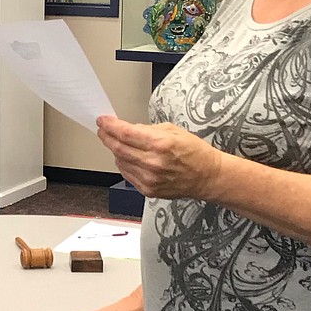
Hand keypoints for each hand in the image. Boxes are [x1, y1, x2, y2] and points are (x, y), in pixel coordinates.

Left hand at [97, 115, 223, 200]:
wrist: (207, 177)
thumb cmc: (195, 152)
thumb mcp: (173, 130)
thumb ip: (148, 130)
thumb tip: (129, 129)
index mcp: (160, 144)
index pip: (125, 134)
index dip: (110, 126)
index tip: (102, 121)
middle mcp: (153, 163)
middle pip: (118, 148)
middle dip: (107, 137)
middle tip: (103, 130)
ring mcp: (149, 179)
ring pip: (120, 161)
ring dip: (115, 150)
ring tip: (119, 143)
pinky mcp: (148, 190)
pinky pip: (127, 174)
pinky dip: (124, 164)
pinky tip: (129, 158)